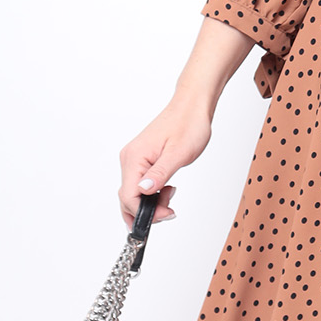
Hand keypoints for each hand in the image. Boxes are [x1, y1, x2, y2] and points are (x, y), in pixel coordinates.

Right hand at [116, 16, 255, 227]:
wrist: (192, 107)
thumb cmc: (188, 125)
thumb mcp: (178, 154)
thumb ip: (160, 174)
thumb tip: (144, 192)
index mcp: (134, 158)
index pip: (128, 197)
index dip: (144, 213)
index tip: (166, 214)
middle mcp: (129, 159)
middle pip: (127, 198)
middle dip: (147, 211)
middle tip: (170, 210)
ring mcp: (134, 159)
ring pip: (134, 193)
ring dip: (151, 203)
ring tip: (171, 197)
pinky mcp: (141, 160)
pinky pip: (140, 184)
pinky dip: (151, 194)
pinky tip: (166, 189)